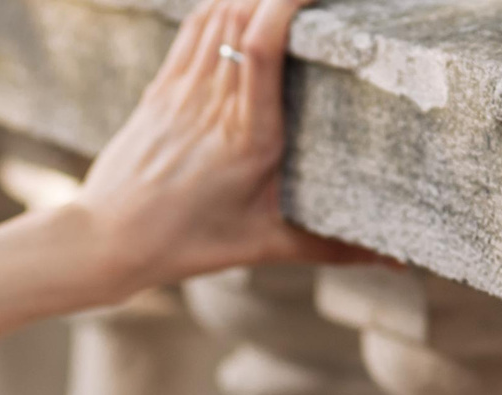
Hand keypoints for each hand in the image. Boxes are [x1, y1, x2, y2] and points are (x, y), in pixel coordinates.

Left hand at [80, 0, 374, 292]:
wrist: (105, 241)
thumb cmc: (185, 245)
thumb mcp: (263, 245)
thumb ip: (332, 247)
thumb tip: (396, 262)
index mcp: (248, 138)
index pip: (264, 45)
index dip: (290, 2)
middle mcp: (213, 105)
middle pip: (244, 12)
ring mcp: (182, 91)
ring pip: (218, 11)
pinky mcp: (160, 87)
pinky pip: (193, 27)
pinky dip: (221, 3)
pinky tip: (245, 1)